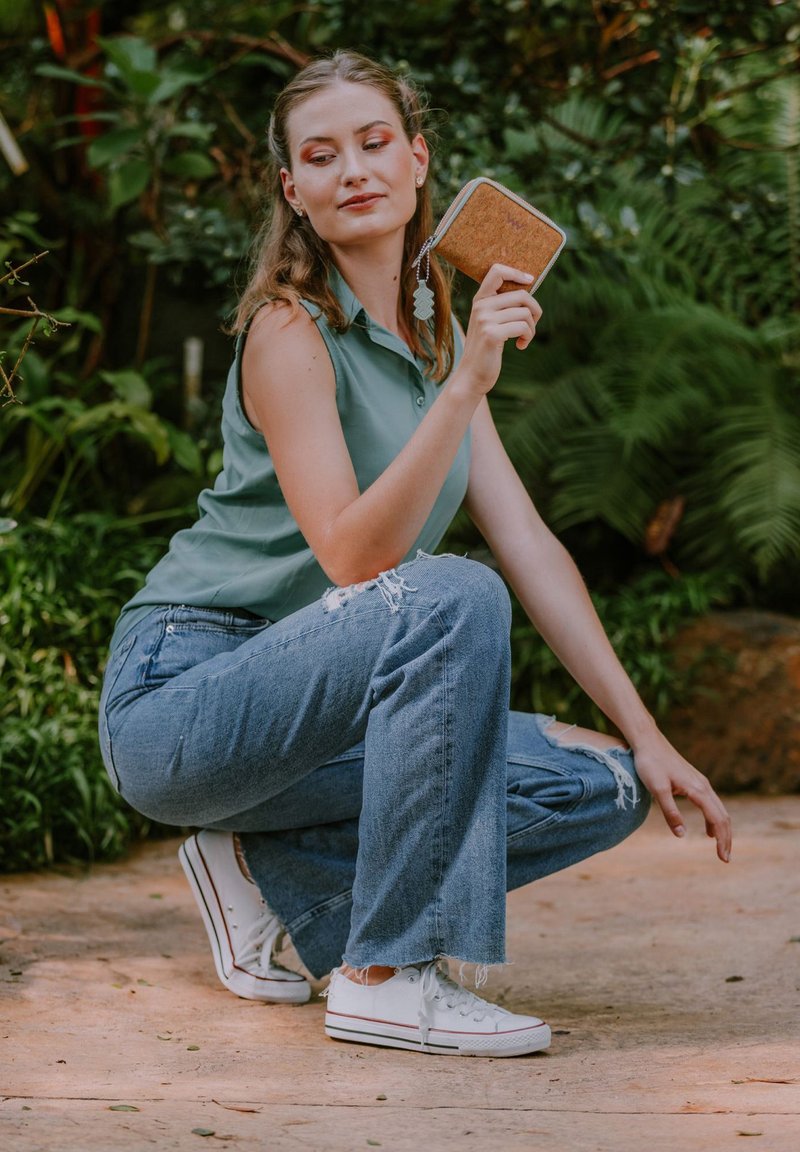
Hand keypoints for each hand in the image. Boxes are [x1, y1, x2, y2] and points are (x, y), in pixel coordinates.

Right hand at [458, 263, 541, 393]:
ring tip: (524, 339)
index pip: (497, 271)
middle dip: (534, 311)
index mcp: (480, 300)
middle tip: (531, 325)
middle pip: (522, 295)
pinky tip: (521, 346)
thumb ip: (502, 306)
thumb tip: (527, 287)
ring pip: (525, 313)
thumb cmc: (486, 349)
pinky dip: (528, 337)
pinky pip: (523, 327)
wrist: (471, 376)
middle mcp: (481, 306)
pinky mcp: (492, 334)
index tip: (530, 280)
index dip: (516, 272)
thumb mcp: (490, 323)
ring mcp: (485, 320)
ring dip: (531, 328)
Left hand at [631, 729, 731, 862]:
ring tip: (720, 848)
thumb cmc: (650, 763)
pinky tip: (708, 831)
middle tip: (725, 859)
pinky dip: (713, 819)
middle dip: (726, 838)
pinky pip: (710, 804)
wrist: (647, 740)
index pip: (717, 819)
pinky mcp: (694, 781)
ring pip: (719, 810)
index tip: (723, 858)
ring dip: (721, 830)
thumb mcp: (657, 790)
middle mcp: (704, 786)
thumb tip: (681, 835)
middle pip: (723, 816)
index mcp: (698, 789)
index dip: (721, 840)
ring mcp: (700, 782)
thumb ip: (670, 813)